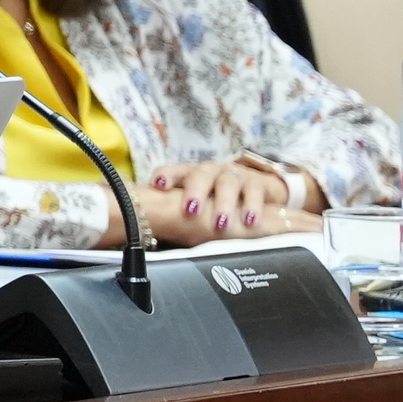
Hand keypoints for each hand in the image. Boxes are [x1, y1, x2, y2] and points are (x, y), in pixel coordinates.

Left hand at [135, 157, 320, 244]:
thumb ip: (175, 213)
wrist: (258, 190)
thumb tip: (144, 230)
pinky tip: (250, 221)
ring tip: (221, 224)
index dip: (165, 176)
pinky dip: (252, 207)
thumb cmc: (217, 198)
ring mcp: (233, 175)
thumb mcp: (196, 203)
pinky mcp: (257, 182)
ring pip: (227, 183)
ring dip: (223, 203)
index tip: (157, 185)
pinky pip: (254, 192)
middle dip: (195, 192)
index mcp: (189, 175)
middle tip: (191, 211)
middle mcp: (210, 172)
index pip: (173, 171)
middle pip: (200, 175)